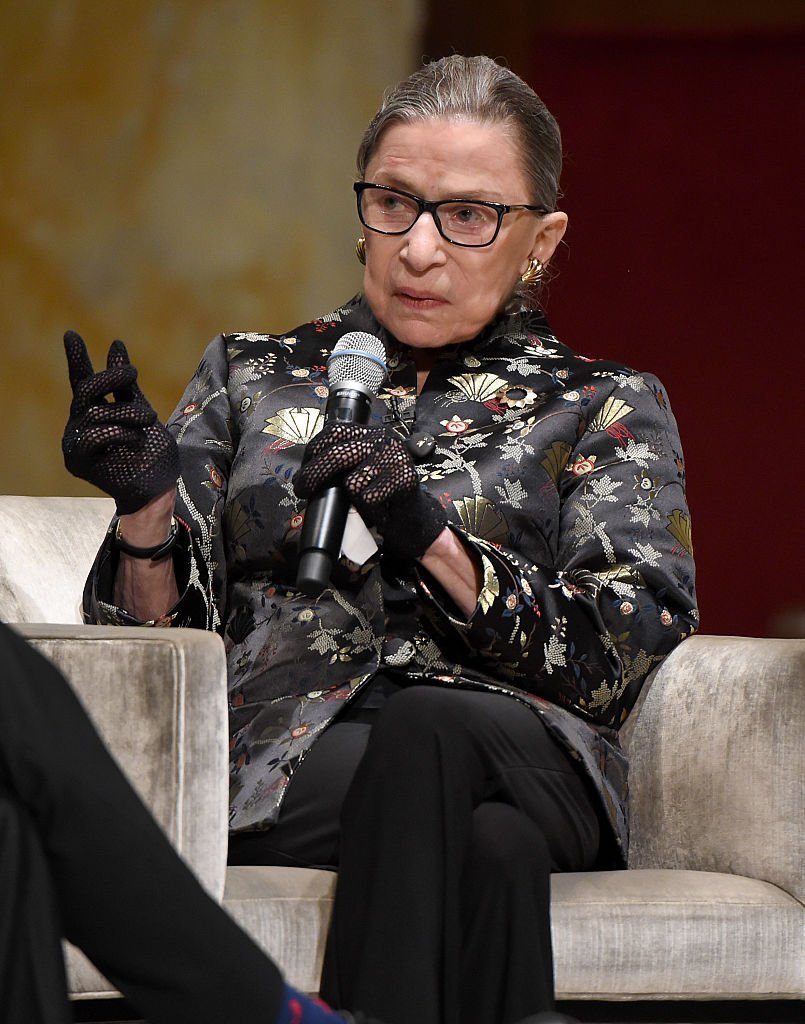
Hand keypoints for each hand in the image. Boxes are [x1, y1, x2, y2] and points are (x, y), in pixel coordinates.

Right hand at [62, 331, 179, 514]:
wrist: (157, 487)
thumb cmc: (151, 452)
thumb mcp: (141, 409)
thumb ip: (125, 384)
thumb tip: (115, 345)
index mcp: (94, 411)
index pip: (81, 380)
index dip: (76, 358)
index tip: (70, 334)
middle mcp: (79, 424)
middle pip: (85, 389)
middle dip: (110, 376)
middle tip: (132, 372)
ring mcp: (75, 443)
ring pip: (95, 412)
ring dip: (126, 412)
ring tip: (147, 420)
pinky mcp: (77, 461)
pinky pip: (94, 436)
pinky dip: (119, 433)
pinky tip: (134, 439)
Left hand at [293, 421, 446, 561]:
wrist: (416, 517)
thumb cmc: (383, 495)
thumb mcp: (360, 471)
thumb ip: (340, 465)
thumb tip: (306, 476)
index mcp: (368, 434)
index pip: (334, 432)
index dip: (313, 450)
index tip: (303, 469)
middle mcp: (382, 439)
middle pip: (337, 454)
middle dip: (313, 475)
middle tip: (302, 490)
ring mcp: (394, 457)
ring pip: (352, 482)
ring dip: (351, 502)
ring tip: (363, 508)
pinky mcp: (404, 478)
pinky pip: (369, 499)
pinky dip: (370, 513)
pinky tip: (380, 514)